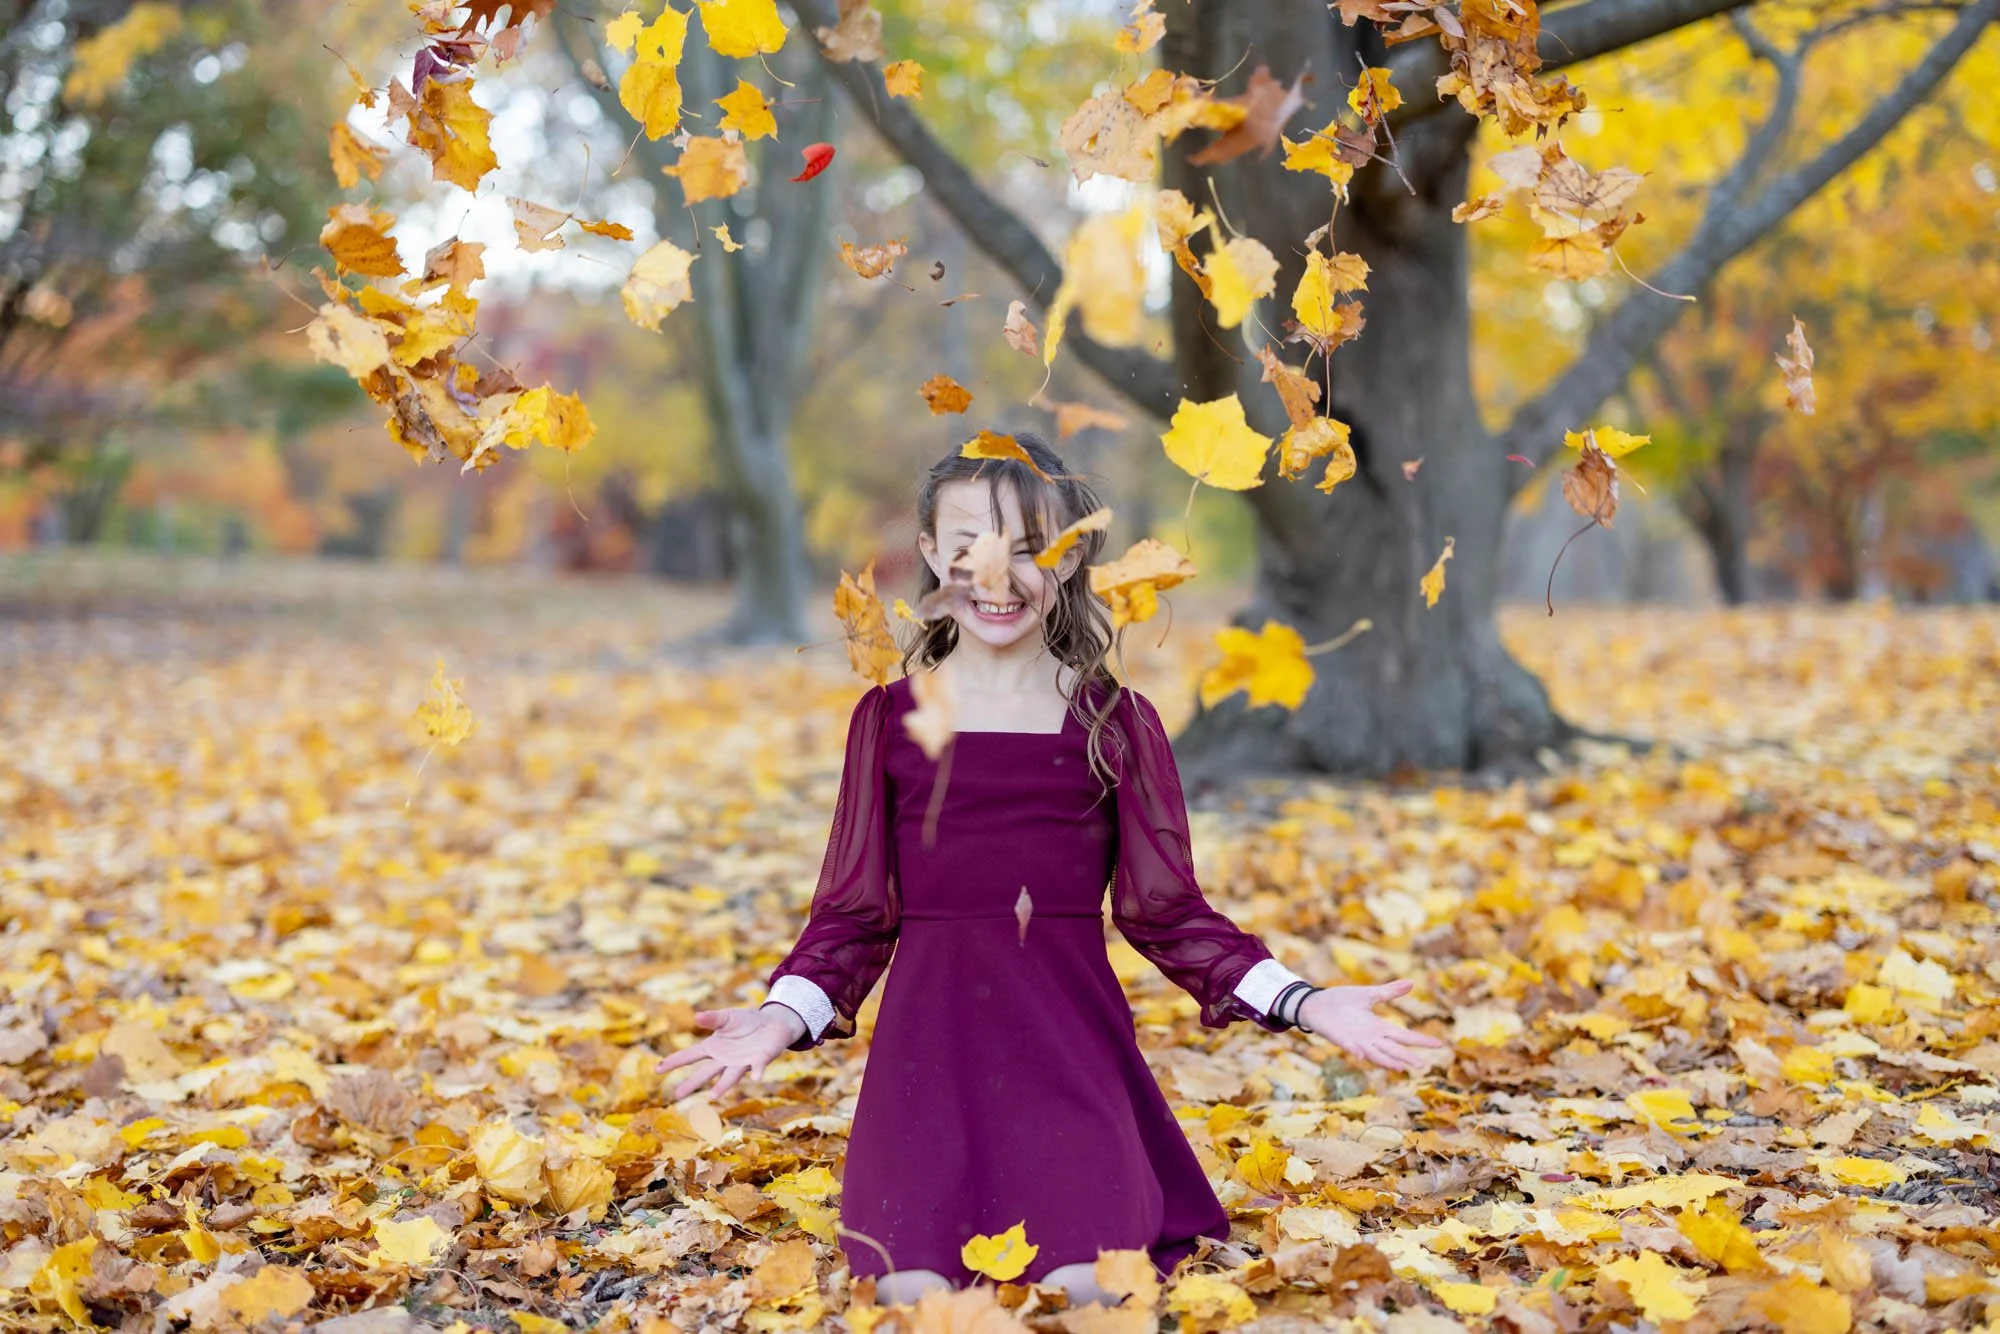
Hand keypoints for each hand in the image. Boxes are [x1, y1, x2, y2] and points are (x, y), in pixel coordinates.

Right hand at [655, 1006, 800, 1100]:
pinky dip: (758, 1072)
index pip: (690, 1055)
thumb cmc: (745, 1022)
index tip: (657, 1070)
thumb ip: (712, 1019)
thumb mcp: (727, 1017)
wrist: (772, 1024)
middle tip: (677, 1095)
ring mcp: (741, 1063)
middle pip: (706, 1073)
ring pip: (730, 1076)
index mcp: (713, 1047)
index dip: (674, 1062)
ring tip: (713, 1095)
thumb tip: (695, 1017)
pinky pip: (758, 1067)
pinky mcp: (760, 1060)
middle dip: (692, 1083)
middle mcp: (725, 1060)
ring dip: (723, 1085)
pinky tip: (757, 1077)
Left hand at [1296, 980, 1444, 1073]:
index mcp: (1379, 1027)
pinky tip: (1362, 1054)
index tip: (1439, 1045)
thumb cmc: (1342, 1000)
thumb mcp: (1369, 994)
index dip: (1421, 1040)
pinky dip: (1355, 1050)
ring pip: (1375, 1054)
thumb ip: (1389, 992)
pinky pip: (1349, 1046)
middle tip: (1423, 1066)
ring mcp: (1356, 1040)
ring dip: (1386, 1061)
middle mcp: (1370, 1037)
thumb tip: (1412, 983)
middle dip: (1406, 1057)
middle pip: (1393, 1049)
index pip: (1404, 1036)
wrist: (1316, 1003)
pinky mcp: (1340, 1038)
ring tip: (1400, 1068)